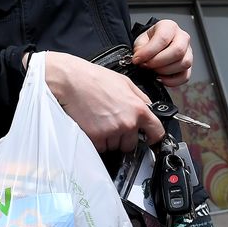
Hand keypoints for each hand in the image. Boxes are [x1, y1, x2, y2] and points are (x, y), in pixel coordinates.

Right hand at [43, 51, 165, 152]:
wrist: (71, 81)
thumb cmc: (95, 79)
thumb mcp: (125, 82)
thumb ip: (140, 98)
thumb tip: (149, 108)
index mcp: (138, 109)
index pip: (156, 133)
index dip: (152, 137)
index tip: (149, 138)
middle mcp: (127, 123)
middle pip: (132, 144)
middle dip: (124, 138)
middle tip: (113, 124)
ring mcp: (111, 132)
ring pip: (115, 147)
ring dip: (109, 139)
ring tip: (100, 121)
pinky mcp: (95, 138)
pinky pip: (101, 147)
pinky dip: (97, 141)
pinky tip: (93, 126)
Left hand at [131, 19, 192, 86]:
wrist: (154, 46)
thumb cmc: (149, 42)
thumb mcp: (141, 41)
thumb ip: (140, 49)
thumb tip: (140, 60)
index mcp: (169, 27)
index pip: (163, 38)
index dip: (149, 51)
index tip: (137, 59)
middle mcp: (182, 37)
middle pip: (178, 51)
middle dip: (159, 62)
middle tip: (146, 65)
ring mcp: (188, 52)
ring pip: (184, 63)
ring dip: (165, 71)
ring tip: (153, 70)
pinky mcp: (189, 66)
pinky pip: (185, 76)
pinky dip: (172, 81)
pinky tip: (160, 78)